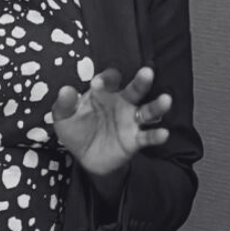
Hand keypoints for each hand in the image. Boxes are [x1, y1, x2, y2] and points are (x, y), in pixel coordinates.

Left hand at [51, 66, 170, 175]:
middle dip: (141, 81)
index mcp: (104, 93)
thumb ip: (63, 104)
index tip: (96, 84)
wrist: (85, 157)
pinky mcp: (135, 140)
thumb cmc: (77, 130)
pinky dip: (156, 135)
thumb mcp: (64, 118)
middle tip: (147, 72)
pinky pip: (148, 136)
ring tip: (166, 100)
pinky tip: (163, 133)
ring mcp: (130, 121)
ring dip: (157, 105)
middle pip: (135, 90)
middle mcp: (121, 103)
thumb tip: (65, 90)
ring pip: (148, 110)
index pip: (109, 80)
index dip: (105, 79)